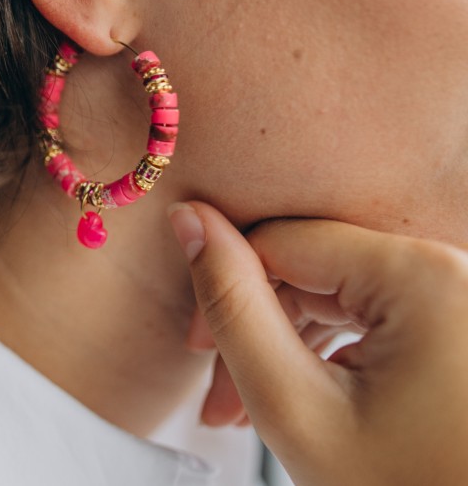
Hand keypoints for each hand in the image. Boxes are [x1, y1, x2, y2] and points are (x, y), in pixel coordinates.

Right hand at [167, 201, 467, 485]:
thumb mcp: (296, 405)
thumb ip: (234, 307)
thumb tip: (191, 222)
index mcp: (423, 274)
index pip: (279, 240)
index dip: (223, 289)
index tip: (198, 351)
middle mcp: (455, 269)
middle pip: (311, 267)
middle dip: (257, 328)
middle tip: (224, 395)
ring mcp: (463, 295)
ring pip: (340, 292)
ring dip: (290, 345)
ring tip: (257, 408)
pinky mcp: (462, 322)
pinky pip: (379, 312)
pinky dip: (335, 350)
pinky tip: (312, 396)